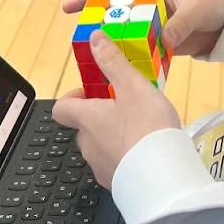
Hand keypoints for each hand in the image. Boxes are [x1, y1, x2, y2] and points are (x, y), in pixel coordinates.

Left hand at [53, 31, 180, 186]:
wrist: (163, 177)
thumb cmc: (146, 126)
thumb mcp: (132, 85)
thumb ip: (113, 62)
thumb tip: (94, 39)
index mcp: (86, 119)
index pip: (61, 108)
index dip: (72, 97)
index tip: (93, 91)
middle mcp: (87, 145)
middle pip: (83, 127)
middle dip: (99, 116)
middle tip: (126, 106)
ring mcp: (101, 167)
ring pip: (100, 147)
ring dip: (113, 137)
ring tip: (141, 129)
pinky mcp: (117, 184)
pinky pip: (116, 165)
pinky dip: (125, 157)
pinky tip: (147, 152)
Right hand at [62, 0, 223, 56]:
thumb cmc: (212, 2)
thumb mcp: (196, 8)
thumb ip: (180, 23)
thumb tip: (164, 39)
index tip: (69, 6)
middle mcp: (147, 6)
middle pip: (115, 16)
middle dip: (96, 27)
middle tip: (80, 43)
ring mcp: (153, 26)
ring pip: (126, 36)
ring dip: (113, 48)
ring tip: (94, 63)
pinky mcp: (161, 43)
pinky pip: (142, 52)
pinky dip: (133, 62)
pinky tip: (122, 75)